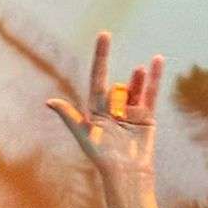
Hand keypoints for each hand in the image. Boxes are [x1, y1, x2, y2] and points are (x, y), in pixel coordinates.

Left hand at [46, 30, 162, 185]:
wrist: (127, 173)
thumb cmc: (102, 157)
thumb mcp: (84, 135)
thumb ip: (69, 117)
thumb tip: (49, 101)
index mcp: (96, 110)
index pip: (98, 78)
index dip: (101, 57)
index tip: (104, 35)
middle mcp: (113, 109)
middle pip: (117, 88)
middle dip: (120, 90)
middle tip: (117, 107)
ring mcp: (131, 112)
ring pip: (135, 88)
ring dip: (137, 79)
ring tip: (139, 71)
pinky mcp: (147, 116)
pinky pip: (151, 92)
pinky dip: (155, 77)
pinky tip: (157, 60)